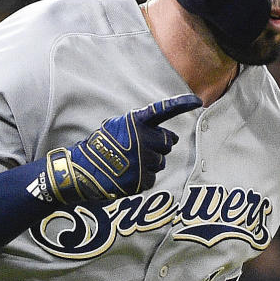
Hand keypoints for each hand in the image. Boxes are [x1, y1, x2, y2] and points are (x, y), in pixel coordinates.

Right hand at [42, 95, 201, 207]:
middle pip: (168, 142)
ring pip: (161, 162)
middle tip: (142, 151)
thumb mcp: (116, 127)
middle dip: (159, 146)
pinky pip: (152, 178)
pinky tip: (127, 176)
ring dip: (150, 164)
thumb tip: (170, 138)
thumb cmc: (99, 148)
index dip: (182, 104)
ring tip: (129, 165)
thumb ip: (141, 128)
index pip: (164, 110)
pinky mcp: (141, 179)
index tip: (198, 101)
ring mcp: (143, 160)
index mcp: (136, 122)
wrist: (81, 170)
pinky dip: (142, 179)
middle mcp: (142, 139)